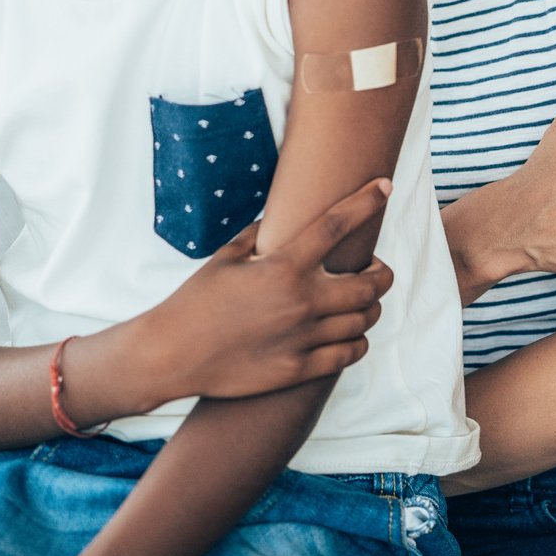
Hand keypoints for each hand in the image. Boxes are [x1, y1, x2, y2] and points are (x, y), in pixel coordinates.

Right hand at [139, 178, 395, 401]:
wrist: (170, 355)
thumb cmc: (195, 300)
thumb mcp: (226, 257)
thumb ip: (261, 234)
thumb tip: (282, 216)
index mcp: (284, 266)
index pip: (338, 225)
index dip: (367, 201)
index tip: (385, 186)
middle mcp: (301, 300)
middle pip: (372, 283)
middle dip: (381, 273)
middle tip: (373, 270)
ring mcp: (302, 337)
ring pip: (365, 319)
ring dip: (370, 307)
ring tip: (360, 302)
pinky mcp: (297, 369)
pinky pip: (349, 354)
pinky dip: (357, 341)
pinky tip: (349, 334)